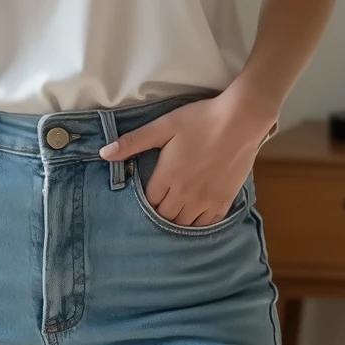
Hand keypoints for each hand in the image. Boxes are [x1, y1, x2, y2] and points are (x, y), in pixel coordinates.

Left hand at [100, 89, 277, 226]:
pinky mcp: (224, 200)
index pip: (148, 201)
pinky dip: (198, 222)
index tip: (147, 191)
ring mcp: (207, 199)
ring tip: (175, 208)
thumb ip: (133, 142)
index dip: (146, 198)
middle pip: (165, 216)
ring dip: (177, 218)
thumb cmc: (201, 120)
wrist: (241, 120)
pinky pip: (207, 224)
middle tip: (160, 200)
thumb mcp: (164, 126)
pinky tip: (195, 214)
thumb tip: (104, 154)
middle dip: (159, 210)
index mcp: (168, 176)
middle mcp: (186, 193)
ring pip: (184, 223)